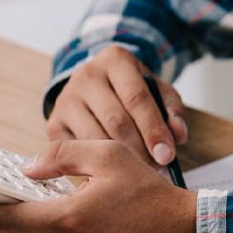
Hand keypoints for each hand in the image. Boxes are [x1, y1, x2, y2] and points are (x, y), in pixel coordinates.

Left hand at [0, 140, 197, 232]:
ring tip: (44, 209)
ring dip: (28, 231)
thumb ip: (59, 156)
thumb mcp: (107, 157)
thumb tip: (26, 167)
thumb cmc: (151, 199)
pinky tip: (63, 228)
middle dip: (8, 215)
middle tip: (15, 195)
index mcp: (66, 222)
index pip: (3, 222)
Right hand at [47, 46, 187, 166]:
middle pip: (115, 120)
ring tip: (136, 172)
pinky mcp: (54, 123)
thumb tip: (178, 136)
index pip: (136, 97)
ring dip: (117, 161)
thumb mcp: (157, 91)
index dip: (153, 129)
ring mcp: (65, 99)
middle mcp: (85, 76)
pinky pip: (78, 151)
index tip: (167, 155)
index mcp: (115, 60)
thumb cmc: (129, 91)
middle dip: (139, 150)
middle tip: (155, 169)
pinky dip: (96, 164)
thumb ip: (173, 111)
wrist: (93, 87)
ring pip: (95, 138)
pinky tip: (110, 170)